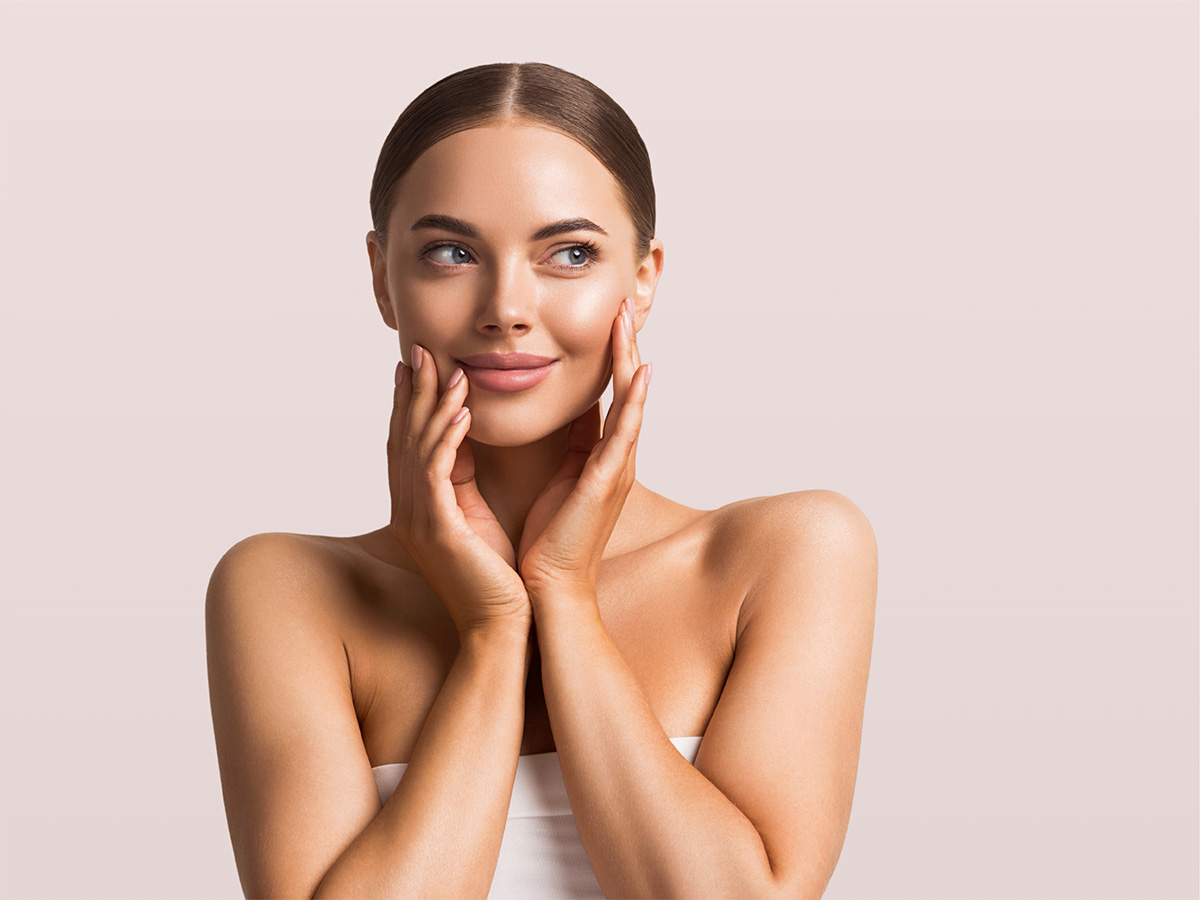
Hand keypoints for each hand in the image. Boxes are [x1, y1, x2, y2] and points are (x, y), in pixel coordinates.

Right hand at [389, 345, 531, 637]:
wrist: (501, 629)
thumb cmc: (496, 579)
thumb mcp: (475, 520)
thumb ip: (464, 484)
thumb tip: (467, 447)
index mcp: (417, 509)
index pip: (407, 445)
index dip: (408, 404)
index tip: (416, 366)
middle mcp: (408, 511)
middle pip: (404, 438)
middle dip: (411, 392)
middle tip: (418, 350)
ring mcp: (417, 521)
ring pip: (418, 448)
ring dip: (431, 404)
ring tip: (445, 368)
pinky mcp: (438, 530)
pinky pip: (437, 473)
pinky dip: (446, 439)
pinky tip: (460, 412)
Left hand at [517, 297, 650, 598]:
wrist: (547, 590)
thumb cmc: (546, 544)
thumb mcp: (554, 482)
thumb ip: (561, 449)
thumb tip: (557, 415)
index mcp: (598, 458)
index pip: (609, 396)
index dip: (611, 357)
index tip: (608, 319)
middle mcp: (614, 459)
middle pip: (626, 390)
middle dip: (625, 345)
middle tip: (624, 303)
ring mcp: (614, 470)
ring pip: (630, 402)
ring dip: (630, 358)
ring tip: (630, 319)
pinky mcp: (605, 483)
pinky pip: (623, 434)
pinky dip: (634, 401)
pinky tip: (641, 372)